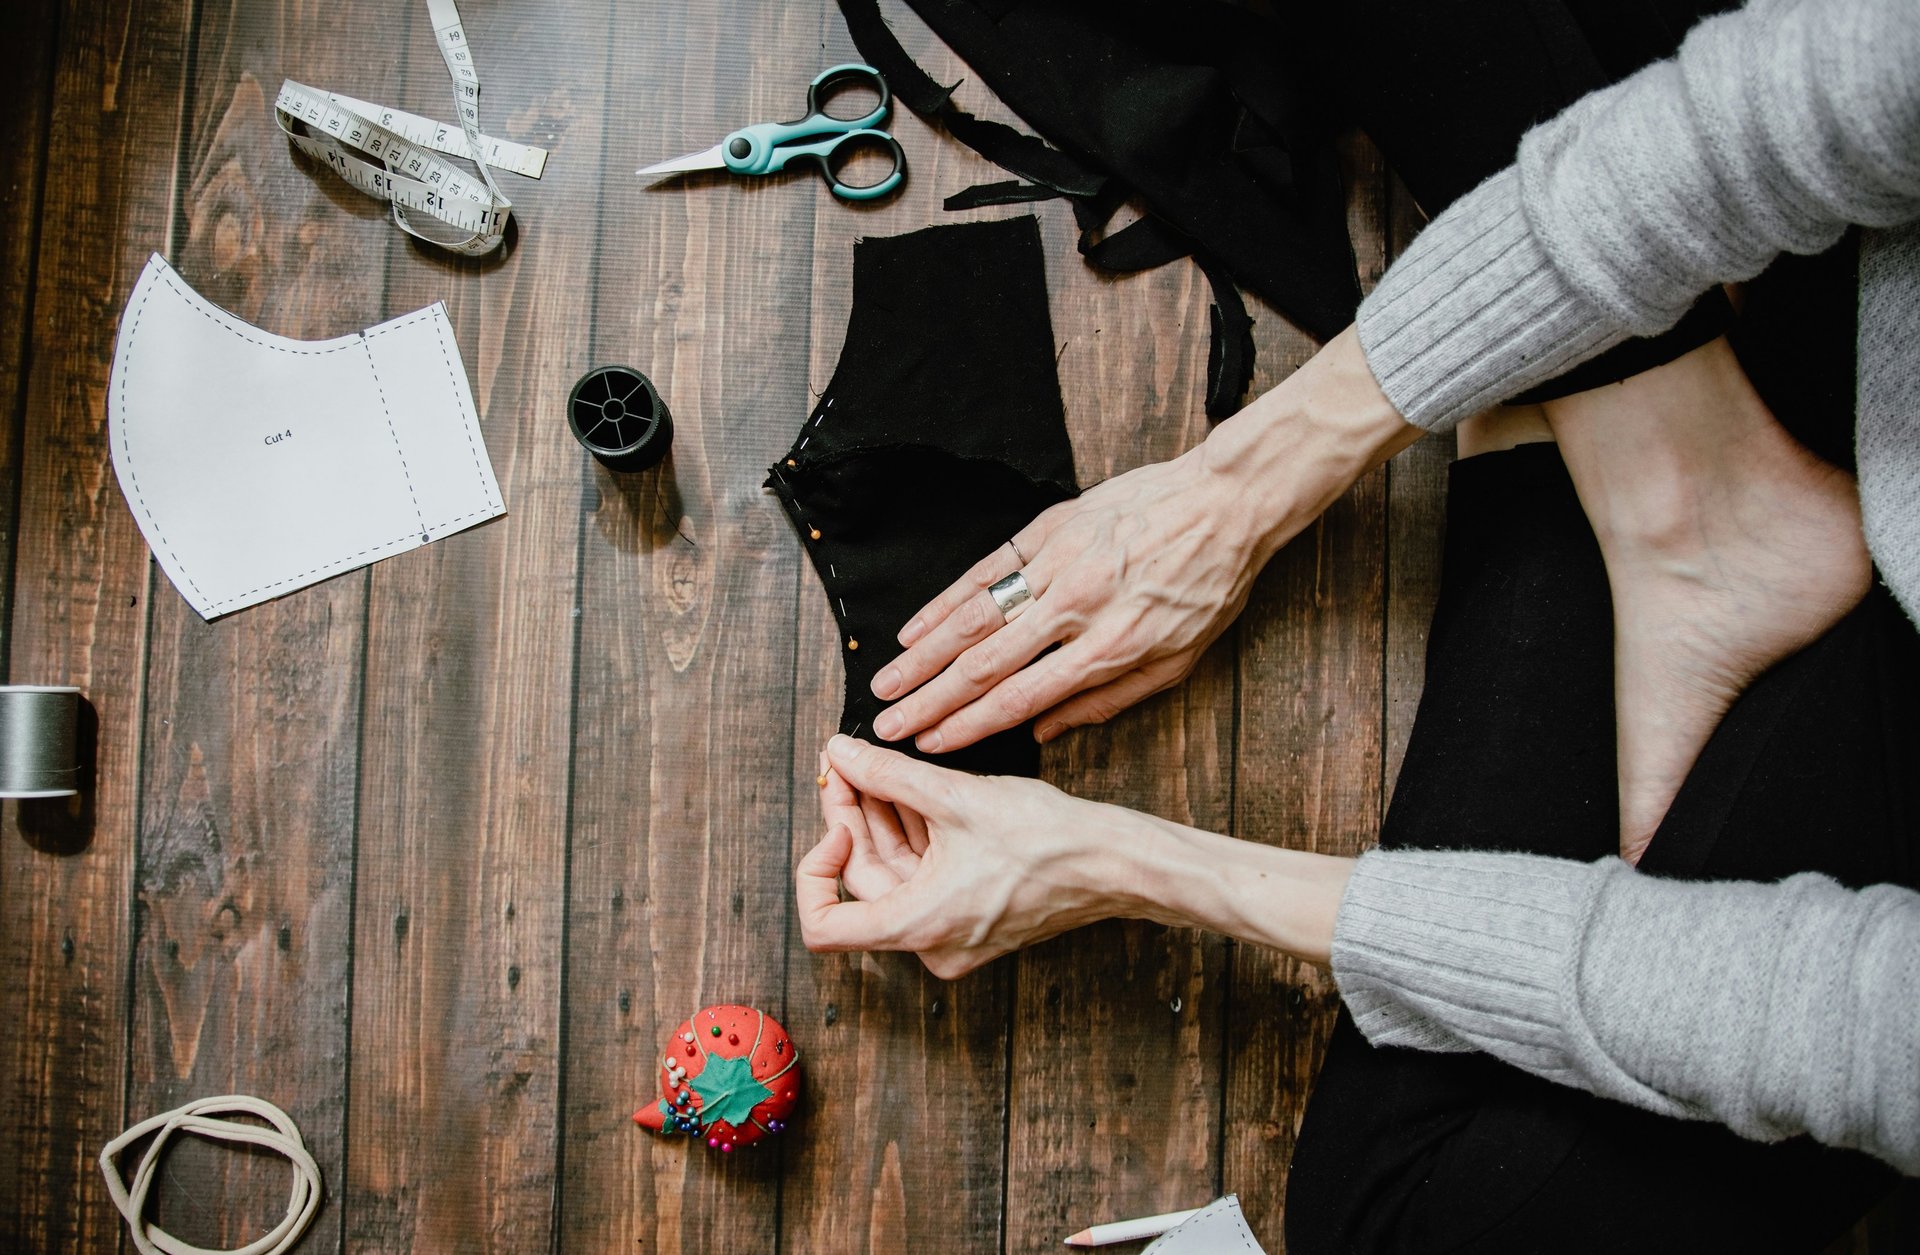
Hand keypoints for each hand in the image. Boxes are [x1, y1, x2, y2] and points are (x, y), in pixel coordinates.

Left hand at [797, 736, 1150, 977]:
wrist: (1114, 862)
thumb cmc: (1049, 840)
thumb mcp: (956, 797)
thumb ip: (886, 775)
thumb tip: (838, 754)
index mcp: (919, 926)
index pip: (824, 926)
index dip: (813, 870)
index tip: (835, 822)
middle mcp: (932, 942)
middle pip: (863, 882)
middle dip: (851, 818)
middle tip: (845, 764)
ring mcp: (952, 932)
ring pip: (895, 874)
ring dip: (881, 820)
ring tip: (874, 766)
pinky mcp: (971, 915)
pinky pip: (925, 876)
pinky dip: (913, 835)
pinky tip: (908, 789)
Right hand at [867, 326, 1421, 753]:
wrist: (1226, 500)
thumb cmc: (1209, 585)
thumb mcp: (1178, 661)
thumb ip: (1108, 701)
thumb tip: (1043, 734)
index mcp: (1110, 647)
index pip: (1021, 698)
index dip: (969, 727)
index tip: (930, 746)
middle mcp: (1076, 608)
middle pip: (985, 663)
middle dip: (929, 701)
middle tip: (887, 725)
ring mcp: (1059, 564)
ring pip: (975, 616)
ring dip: (924, 655)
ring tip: (887, 682)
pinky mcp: (1049, 527)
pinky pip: (987, 568)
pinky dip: (946, 600)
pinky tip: (917, 627)